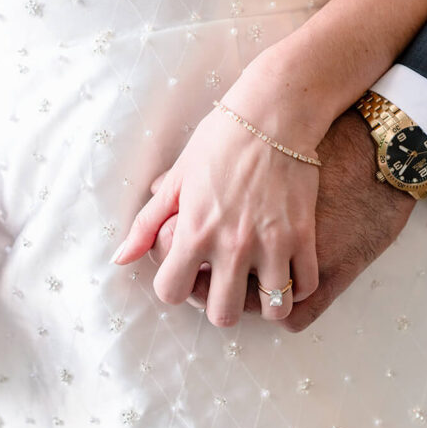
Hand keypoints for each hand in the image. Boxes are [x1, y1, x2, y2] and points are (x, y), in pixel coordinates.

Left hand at [147, 111, 415, 330]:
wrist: (273, 113)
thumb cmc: (219, 140)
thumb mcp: (176, 179)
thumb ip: (147, 225)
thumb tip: (120, 258)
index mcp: (194, 230)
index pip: (172, 293)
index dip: (175, 288)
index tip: (186, 274)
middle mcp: (231, 244)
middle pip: (223, 314)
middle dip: (220, 305)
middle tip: (225, 284)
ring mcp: (271, 242)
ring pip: (272, 308)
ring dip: (265, 301)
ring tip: (261, 284)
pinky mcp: (303, 235)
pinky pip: (305, 285)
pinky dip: (298, 286)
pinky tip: (289, 271)